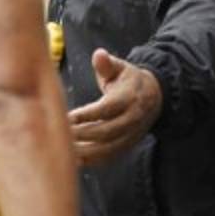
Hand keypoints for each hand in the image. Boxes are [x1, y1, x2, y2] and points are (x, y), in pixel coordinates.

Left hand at [68, 48, 162, 165]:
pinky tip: (73, 160)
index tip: (68, 116)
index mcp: (129, 98)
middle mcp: (132, 119)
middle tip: (60, 131)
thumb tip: (99, 54)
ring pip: (107, 148)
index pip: (107, 108)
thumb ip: (107, 64)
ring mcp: (131, 135)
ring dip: (85, 151)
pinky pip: (109, 157)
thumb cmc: (129, 81)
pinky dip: (91, 161)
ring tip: (64, 147)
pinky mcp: (127, 146)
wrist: (154, 97)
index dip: (88, 114)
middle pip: (106, 131)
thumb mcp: (120, 68)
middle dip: (82, 133)